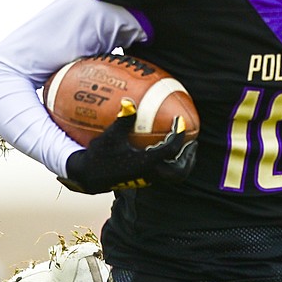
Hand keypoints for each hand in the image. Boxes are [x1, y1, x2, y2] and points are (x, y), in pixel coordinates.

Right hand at [58, 98, 196, 193]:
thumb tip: (129, 101)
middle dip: (189, 157)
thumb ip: (123, 120)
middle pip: (180, 171)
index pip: (171, 149)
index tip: (180, 121)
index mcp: (146, 163)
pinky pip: (164, 173)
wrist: (88, 177)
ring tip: (184, 147)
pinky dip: (170, 162)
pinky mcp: (142, 180)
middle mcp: (150, 174)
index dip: (179, 135)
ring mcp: (147, 179)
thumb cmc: (99, 156)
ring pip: (174, 175)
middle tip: (192, 142)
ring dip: (182, 161)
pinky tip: (164, 150)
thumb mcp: (110, 136)